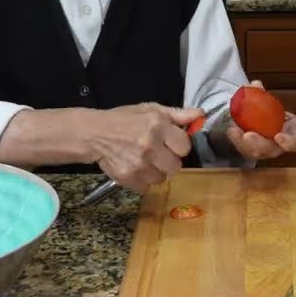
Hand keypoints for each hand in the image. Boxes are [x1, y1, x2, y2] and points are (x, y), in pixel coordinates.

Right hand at [87, 102, 203, 191]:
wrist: (94, 133)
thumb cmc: (124, 120)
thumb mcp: (151, 110)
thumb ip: (178, 114)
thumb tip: (201, 115)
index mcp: (158, 126)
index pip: (185, 146)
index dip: (178, 146)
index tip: (170, 143)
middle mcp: (150, 145)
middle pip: (176, 166)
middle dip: (168, 161)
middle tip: (157, 154)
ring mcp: (139, 164)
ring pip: (162, 178)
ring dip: (156, 172)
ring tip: (144, 161)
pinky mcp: (129, 178)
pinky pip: (146, 187)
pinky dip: (142, 181)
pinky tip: (134, 168)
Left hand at [225, 81, 295, 160]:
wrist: (260, 118)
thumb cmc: (271, 111)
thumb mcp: (270, 101)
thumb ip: (262, 94)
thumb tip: (255, 84)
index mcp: (292, 134)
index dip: (289, 143)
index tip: (278, 136)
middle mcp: (279, 146)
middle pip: (271, 151)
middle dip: (259, 144)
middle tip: (248, 135)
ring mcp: (264, 151)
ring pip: (255, 152)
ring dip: (243, 143)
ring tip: (234, 131)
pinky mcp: (250, 151)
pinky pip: (243, 149)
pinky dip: (235, 139)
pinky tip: (231, 130)